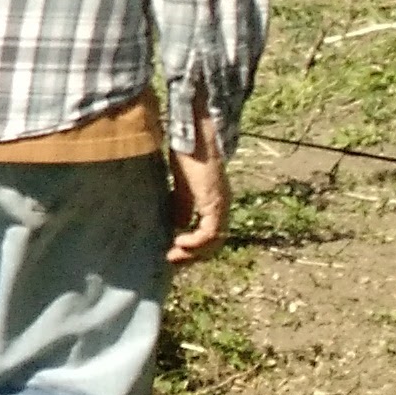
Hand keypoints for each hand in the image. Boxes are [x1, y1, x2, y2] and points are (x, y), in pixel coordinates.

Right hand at [165, 148, 227, 263]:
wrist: (193, 135)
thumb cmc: (186, 153)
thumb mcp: (182, 184)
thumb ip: (183, 203)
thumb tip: (179, 224)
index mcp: (215, 202)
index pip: (211, 233)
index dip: (195, 246)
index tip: (173, 250)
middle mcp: (223, 206)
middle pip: (215, 242)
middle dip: (193, 255)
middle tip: (172, 260)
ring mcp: (221, 205)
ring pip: (215, 241)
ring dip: (194, 252)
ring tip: (174, 254)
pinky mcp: (214, 203)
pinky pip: (209, 232)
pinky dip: (195, 242)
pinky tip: (179, 241)